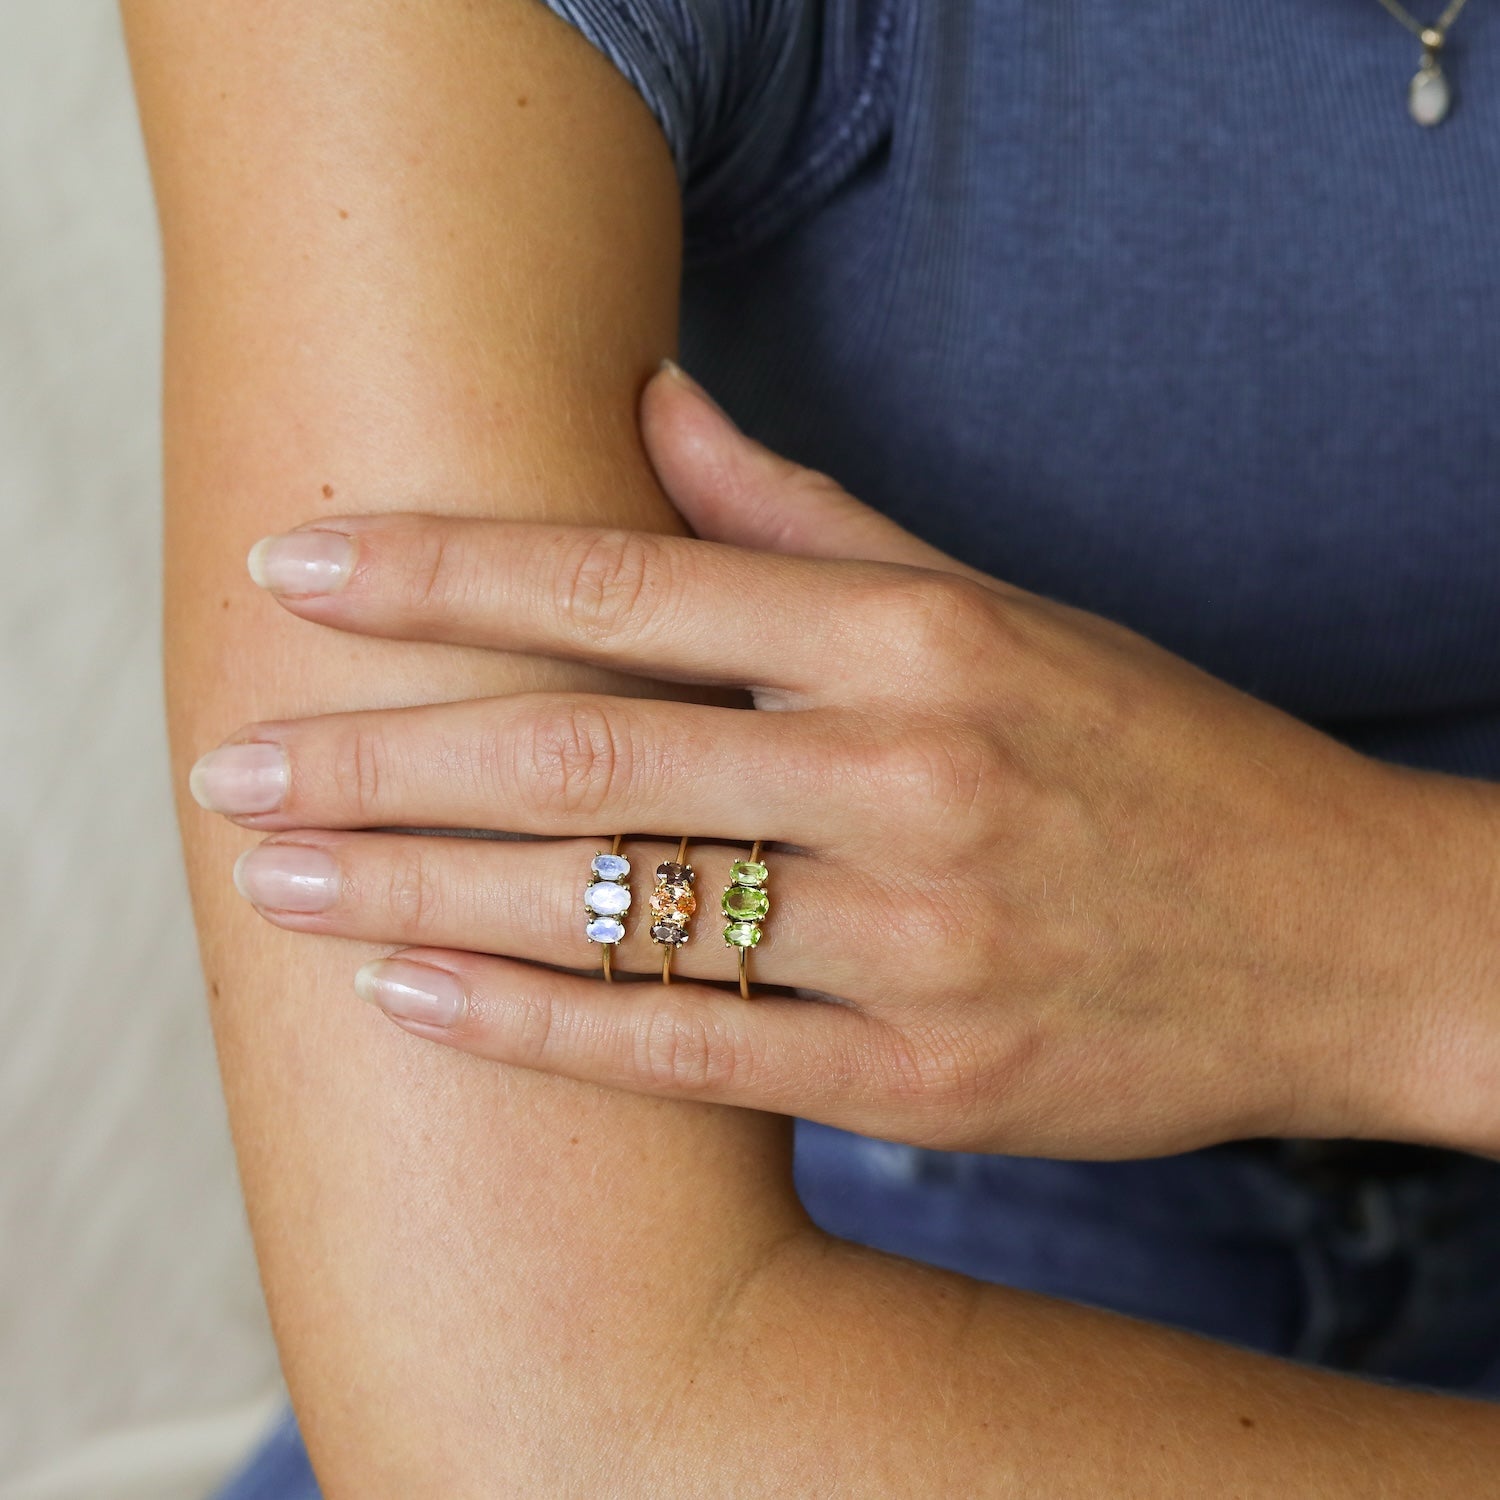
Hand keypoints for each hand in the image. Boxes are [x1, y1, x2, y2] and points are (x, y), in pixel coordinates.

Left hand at [189, 363, 1454, 1157]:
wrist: (1344, 933)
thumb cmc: (1159, 759)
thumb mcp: (1002, 607)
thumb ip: (814, 515)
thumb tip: (654, 400)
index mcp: (921, 636)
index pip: (628, 582)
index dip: (443, 574)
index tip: (302, 572)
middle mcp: (908, 773)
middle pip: (582, 757)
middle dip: (377, 758)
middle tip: (229, 762)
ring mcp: (918, 937)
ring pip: (617, 912)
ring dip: (417, 897)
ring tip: (277, 877)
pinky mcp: (929, 1080)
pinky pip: (692, 1056)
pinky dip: (540, 1029)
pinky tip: (416, 1000)